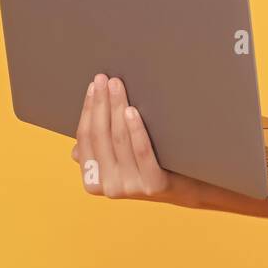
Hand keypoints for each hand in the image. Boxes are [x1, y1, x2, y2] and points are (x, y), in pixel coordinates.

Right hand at [71, 73, 197, 205]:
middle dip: (101, 104)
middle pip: (101, 136)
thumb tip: (80, 139)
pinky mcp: (153, 185)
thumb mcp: (120, 160)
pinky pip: (141, 151)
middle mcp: (109, 188)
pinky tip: (133, 110)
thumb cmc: (149, 166)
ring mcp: (131, 188)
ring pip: (119, 140)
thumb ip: (100, 151)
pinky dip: (136, 129)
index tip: (94, 86)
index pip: (86, 139)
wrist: (186, 188)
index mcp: (93, 182)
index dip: (88, 110)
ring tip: (117, 87)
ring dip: (116, 108)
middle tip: (104, 79)